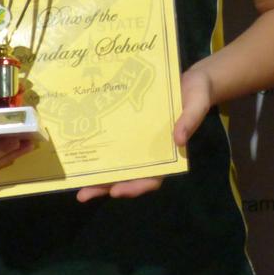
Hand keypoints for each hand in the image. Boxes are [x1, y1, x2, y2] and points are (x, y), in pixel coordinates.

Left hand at [77, 67, 212, 202]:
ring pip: (117, 165)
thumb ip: (190, 120)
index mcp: (169, 154)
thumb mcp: (197, 105)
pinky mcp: (129, 129)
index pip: (152, 178)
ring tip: (77, 184)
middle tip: (84, 195)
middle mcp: (151, 153)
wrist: (190, 79)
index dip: (135, 187)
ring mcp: (138, 143)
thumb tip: (178, 140)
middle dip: (106, 187)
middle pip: (128, 176)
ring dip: (98, 176)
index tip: (118, 190)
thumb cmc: (196, 95)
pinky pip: (114, 143)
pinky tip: (82, 151)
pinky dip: (100, 150)